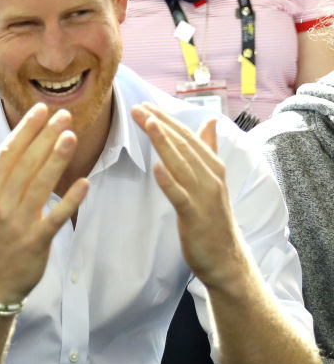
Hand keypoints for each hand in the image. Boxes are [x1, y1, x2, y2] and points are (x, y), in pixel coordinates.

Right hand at [0, 103, 88, 305]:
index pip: (7, 154)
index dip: (24, 131)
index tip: (41, 111)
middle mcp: (0, 205)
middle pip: (24, 165)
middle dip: (44, 138)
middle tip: (63, 115)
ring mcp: (18, 224)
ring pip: (39, 186)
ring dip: (56, 160)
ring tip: (72, 136)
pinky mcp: (36, 243)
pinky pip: (55, 219)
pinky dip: (69, 201)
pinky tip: (85, 183)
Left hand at [131, 104, 246, 288]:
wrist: (226, 258)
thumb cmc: (213, 219)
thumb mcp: (212, 181)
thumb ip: (208, 151)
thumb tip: (210, 121)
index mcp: (213, 168)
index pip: (188, 138)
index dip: (167, 120)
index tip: (145, 105)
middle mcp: (211, 178)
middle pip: (183, 146)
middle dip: (160, 125)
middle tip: (138, 107)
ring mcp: (204, 196)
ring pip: (182, 165)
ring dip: (164, 143)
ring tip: (148, 124)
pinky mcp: (195, 216)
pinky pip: (180, 196)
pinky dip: (169, 181)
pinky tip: (156, 167)